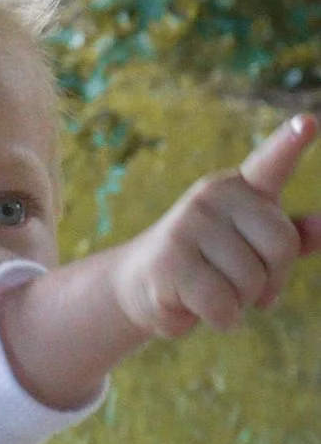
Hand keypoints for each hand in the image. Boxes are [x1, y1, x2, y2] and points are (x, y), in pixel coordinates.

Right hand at [113, 114, 320, 341]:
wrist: (139, 284)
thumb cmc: (209, 263)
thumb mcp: (252, 246)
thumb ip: (293, 237)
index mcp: (241, 188)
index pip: (271, 160)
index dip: (291, 143)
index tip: (309, 123)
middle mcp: (214, 196)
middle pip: (281, 245)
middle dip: (272, 281)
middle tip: (247, 288)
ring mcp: (188, 225)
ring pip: (251, 281)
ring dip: (241, 304)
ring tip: (212, 292)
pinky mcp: (170, 261)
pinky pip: (223, 304)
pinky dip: (221, 319)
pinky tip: (196, 308)